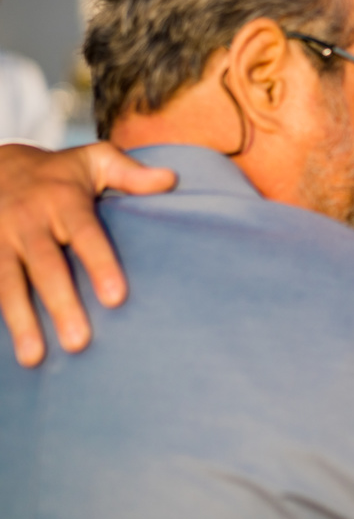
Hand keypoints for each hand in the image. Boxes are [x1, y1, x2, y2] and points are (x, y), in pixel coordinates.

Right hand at [0, 143, 175, 366]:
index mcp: (63, 199)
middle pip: (45, 266)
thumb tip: (172, 180)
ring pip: (7, 282)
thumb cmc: (60, 172)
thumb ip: (131, 174)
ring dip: (20, 321)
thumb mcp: (95, 160)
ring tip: (35, 358)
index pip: (86, 235)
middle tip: (79, 343)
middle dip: (61, 304)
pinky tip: (2, 350)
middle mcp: (28, 220)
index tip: (116, 299)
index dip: (100, 265)